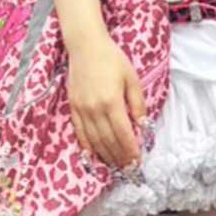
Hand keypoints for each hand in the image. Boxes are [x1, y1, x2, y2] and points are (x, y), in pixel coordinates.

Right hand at [66, 31, 144, 168]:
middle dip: (119, 156)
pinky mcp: (73, 107)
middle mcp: (94, 108)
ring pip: (94, 140)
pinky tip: (94, 156)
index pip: (123, 133)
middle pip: (108, 140)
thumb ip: (137, 104)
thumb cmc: (113, 60)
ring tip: (115, 166)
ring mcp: (81, 109)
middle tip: (128, 168)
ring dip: (105, 155)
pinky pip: (79, 132)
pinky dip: (87, 147)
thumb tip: (142, 126)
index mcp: (111, 101)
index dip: (130, 149)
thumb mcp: (132, 79)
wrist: (85, 47)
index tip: (137, 160)